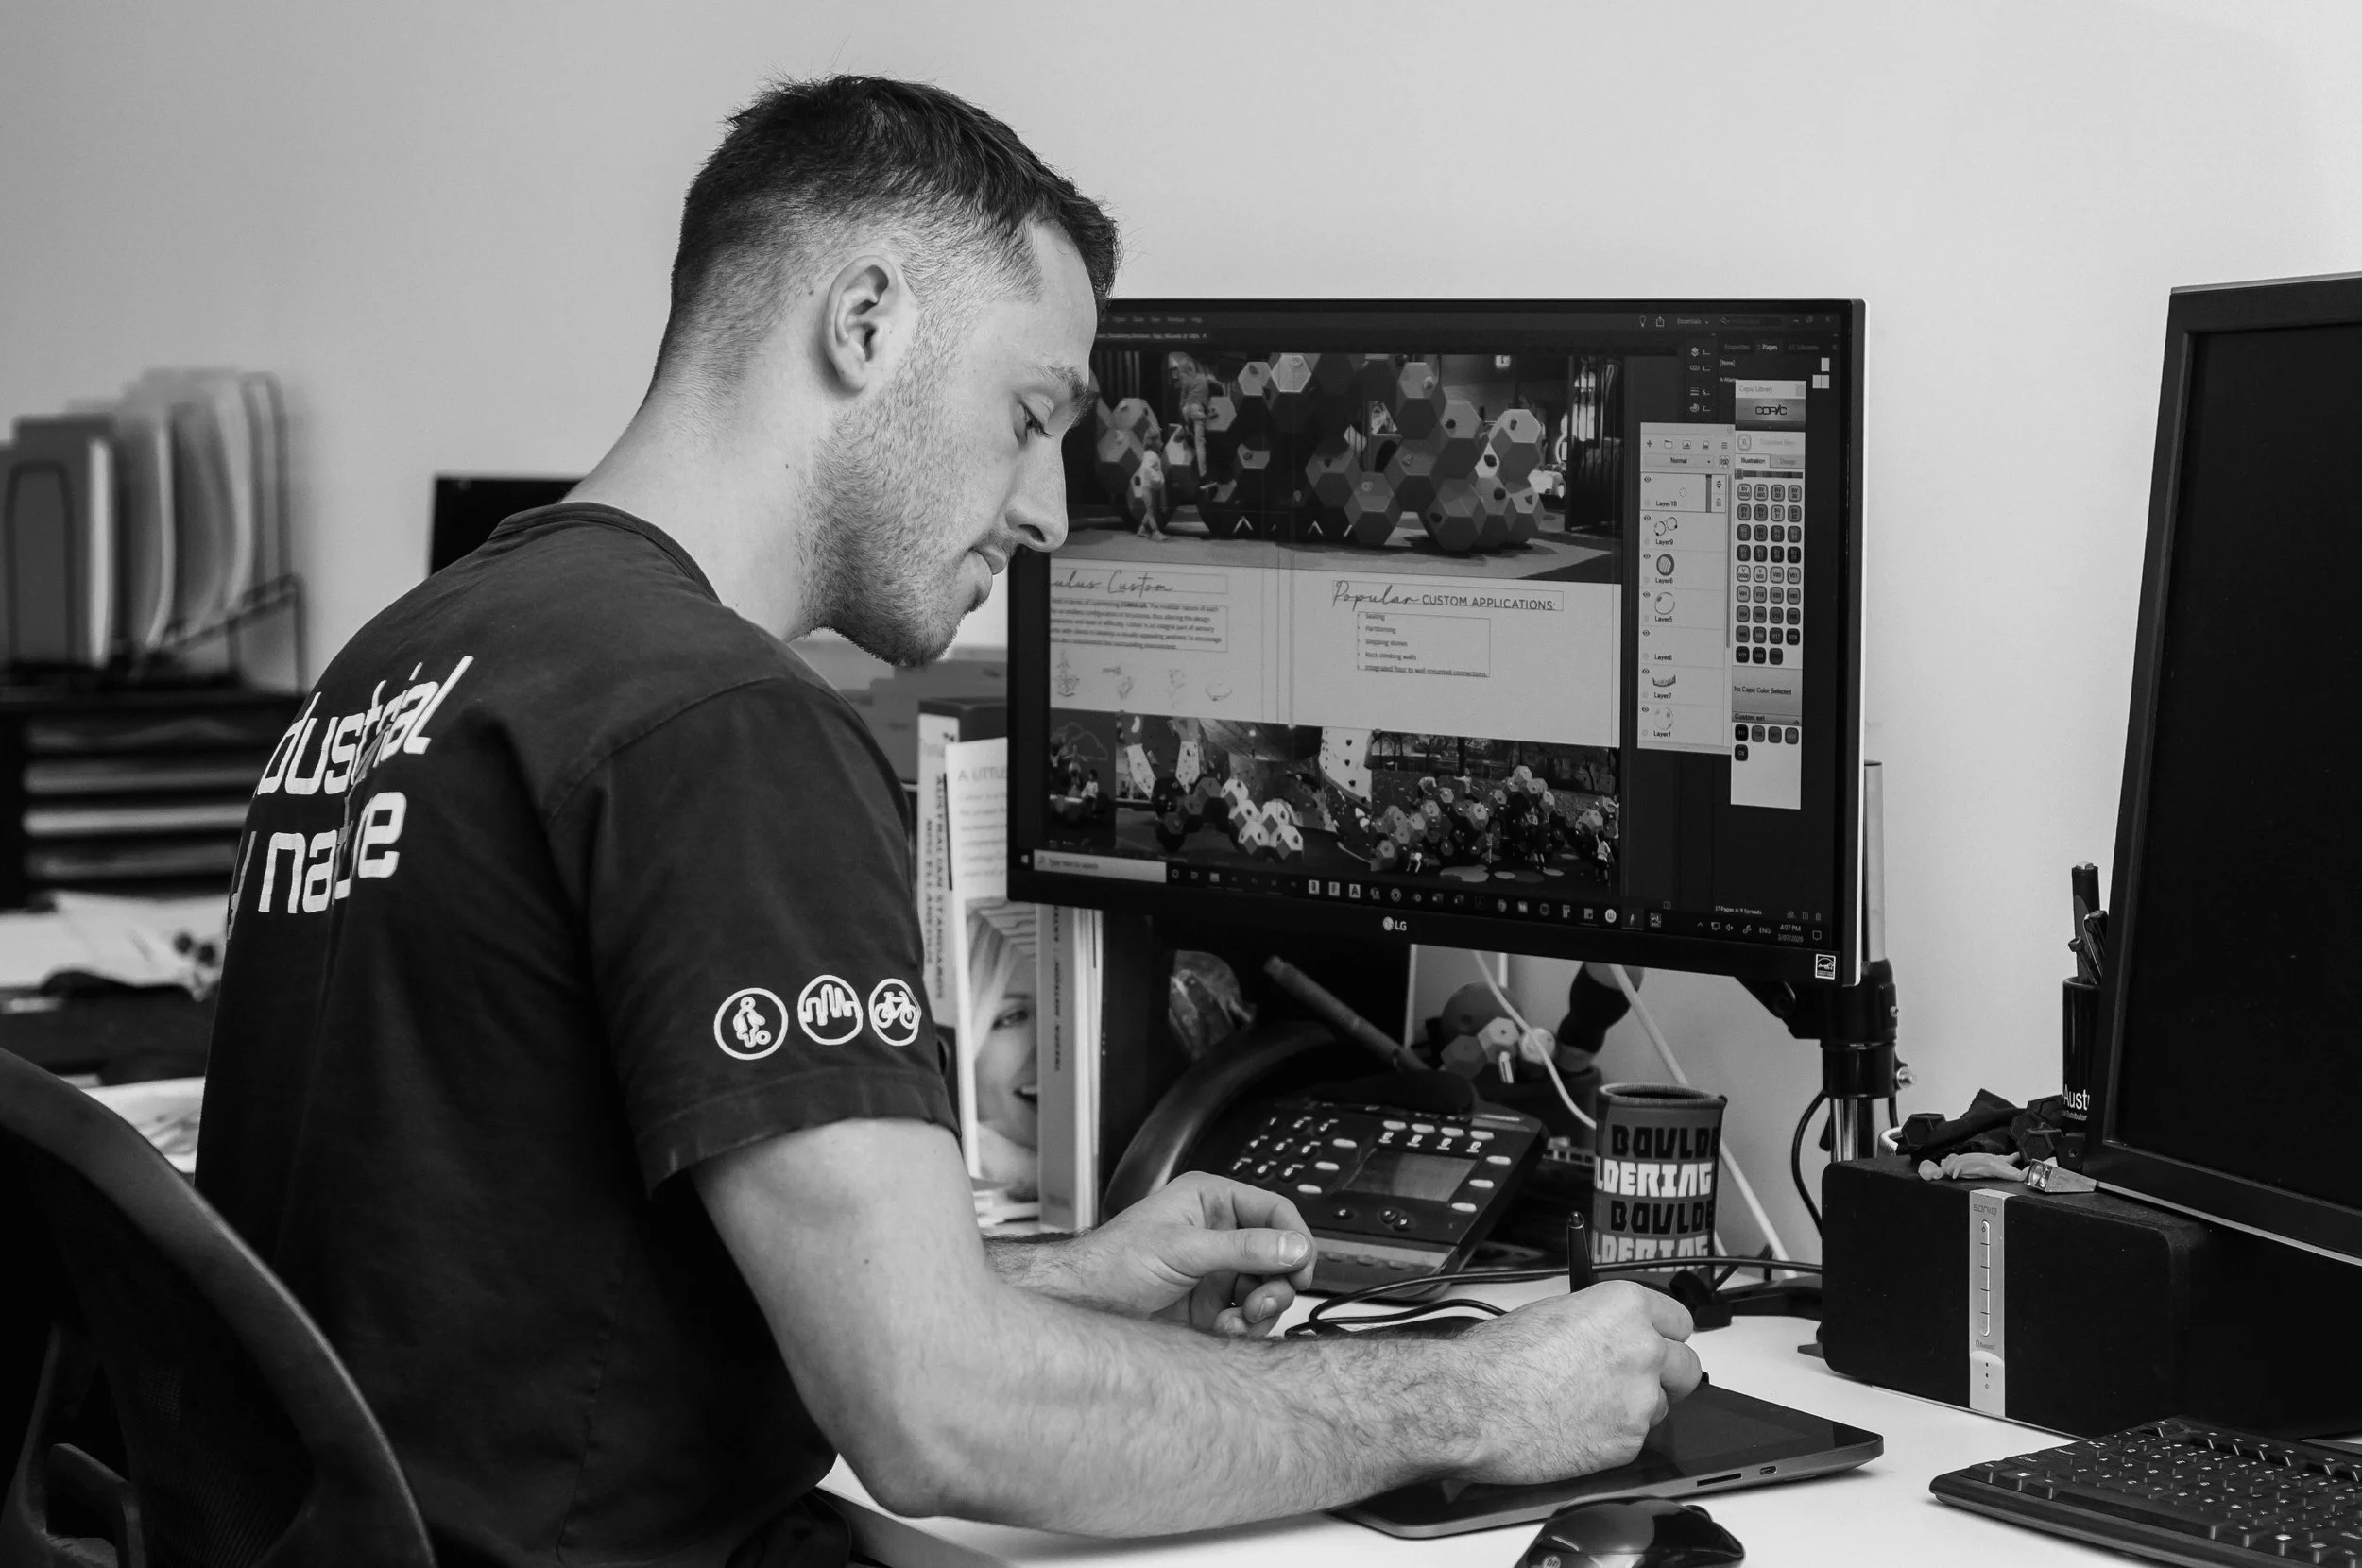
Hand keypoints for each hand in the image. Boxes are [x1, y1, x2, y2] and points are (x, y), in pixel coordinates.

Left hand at [1055, 1174, 1315, 1335]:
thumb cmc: (1113, 1261)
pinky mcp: (1211, 1307)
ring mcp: (1216, 1272)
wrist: (1083, 1306)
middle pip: (1278, 1256)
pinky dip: (1244, 1327)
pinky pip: (1248, 1317)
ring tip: (1241, 1319)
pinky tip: (1223, 1329)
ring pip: (1267, 1290)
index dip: (1293, 1238)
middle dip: (1278, 1282)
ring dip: (1261, 1309)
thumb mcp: (1182, 1249)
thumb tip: (1293, 1246)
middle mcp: (1219, 1234)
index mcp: (1211, 1201)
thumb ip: (1242, 1248)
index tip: (1302, 1267)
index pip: (1273, 1212)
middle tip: (1265, 1302)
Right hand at [1457, 1281, 1701, 1483]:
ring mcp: (1640, 1399)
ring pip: (1662, 1407)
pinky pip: (1634, 1439)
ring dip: (1637, 1407)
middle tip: (1636, 1379)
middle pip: (1687, 1366)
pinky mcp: (1628, 1443)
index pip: (1678, 1319)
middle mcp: (1642, 1350)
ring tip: (1589, 1407)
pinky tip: (1576, 1428)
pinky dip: (1612, 1437)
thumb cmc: (1497, 1358)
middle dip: (1666, 1374)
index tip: (1655, 1342)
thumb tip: (1605, 1332)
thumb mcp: (1551, 1313)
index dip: (1663, 1333)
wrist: (1475, 1405)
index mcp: (1624, 1307)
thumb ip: (1596, 1321)